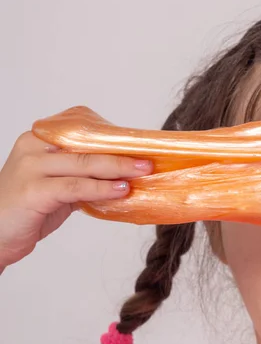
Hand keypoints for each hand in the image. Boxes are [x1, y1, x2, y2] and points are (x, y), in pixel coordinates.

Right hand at [0, 131, 151, 269]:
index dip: (113, 138)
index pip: (82, 132)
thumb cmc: (27, 211)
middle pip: (86, 146)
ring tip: (143, 172)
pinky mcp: (33, 190)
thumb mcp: (59, 187)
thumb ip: (83, 178)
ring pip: (83, 163)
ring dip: (118, 168)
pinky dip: (101, 188)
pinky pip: (74, 186)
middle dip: (122, 153)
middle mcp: (33, 147)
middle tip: (150, 159)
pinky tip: (121, 190)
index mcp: (39, 141)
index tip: (140, 146)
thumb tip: (124, 178)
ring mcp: (31, 167)